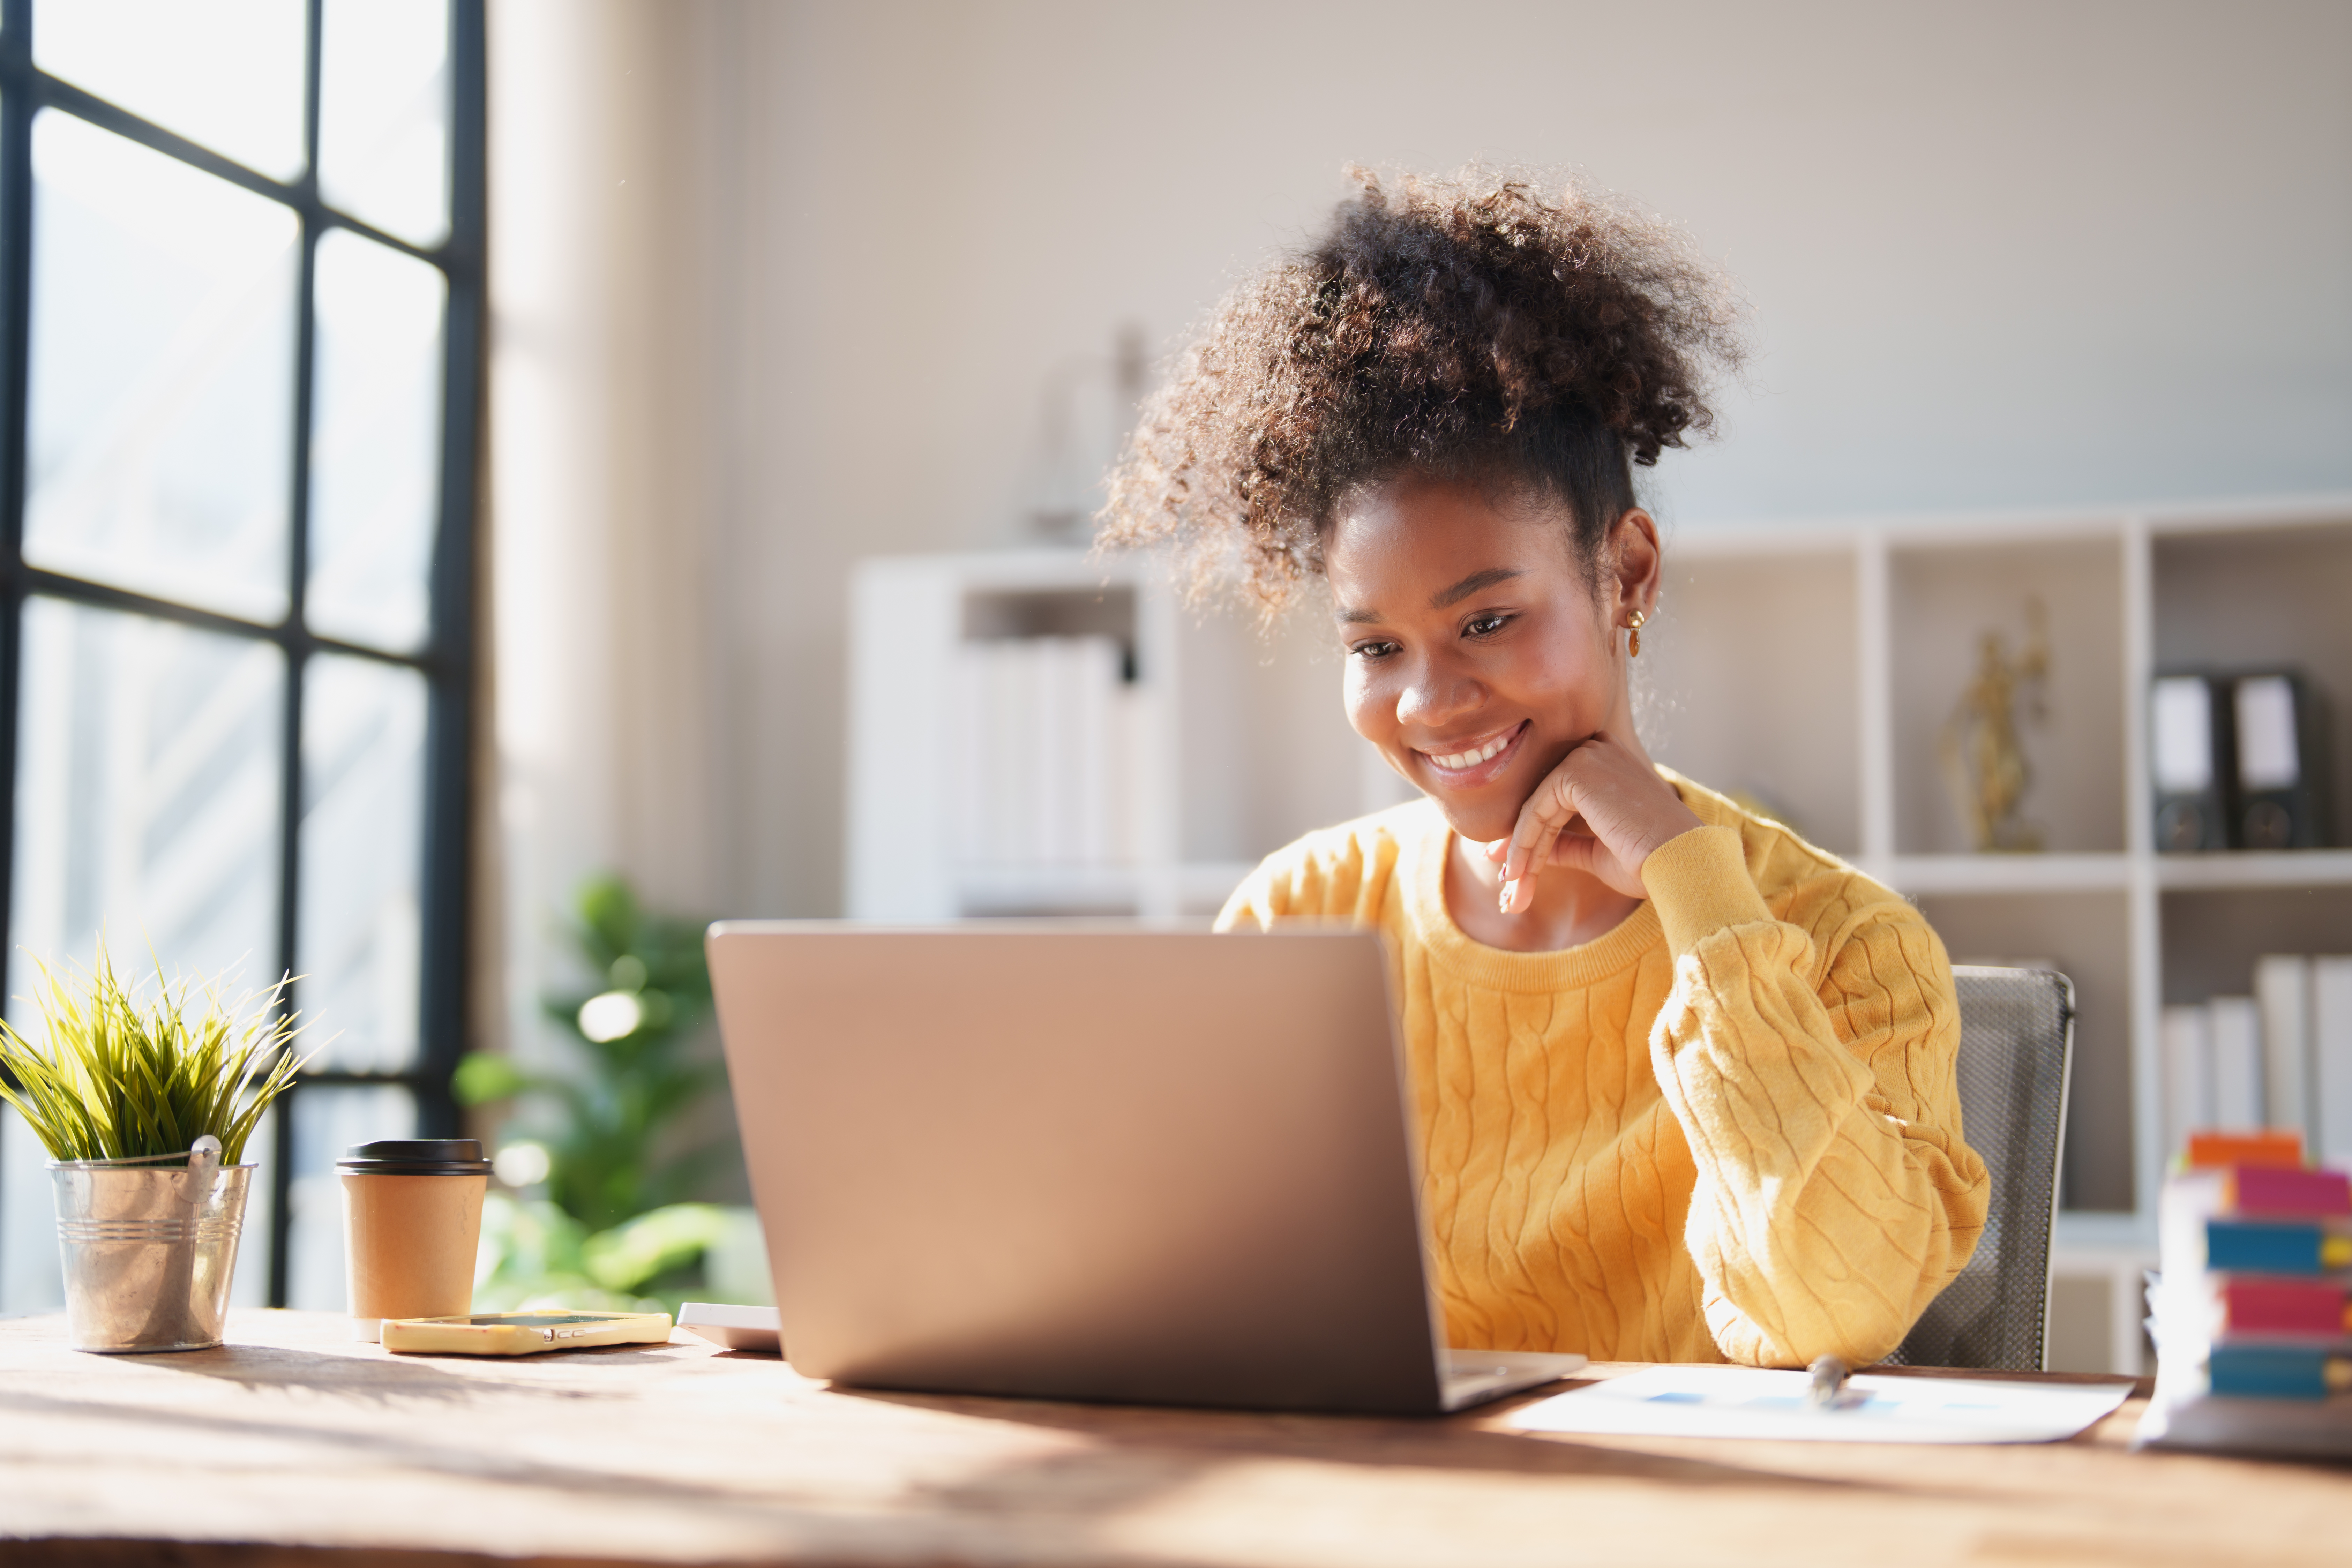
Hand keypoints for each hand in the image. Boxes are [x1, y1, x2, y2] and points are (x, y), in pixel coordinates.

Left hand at [1487, 736, 1703, 912]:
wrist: (1680, 864)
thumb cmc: (1650, 862)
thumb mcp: (1597, 852)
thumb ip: (1565, 843)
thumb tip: (1529, 850)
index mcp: (1611, 768)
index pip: (1559, 799)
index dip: (1533, 836)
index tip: (1513, 869)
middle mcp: (1600, 753)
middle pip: (1545, 801)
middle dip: (1522, 844)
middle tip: (1506, 881)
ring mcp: (1590, 756)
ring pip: (1537, 807)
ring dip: (1521, 849)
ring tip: (1513, 886)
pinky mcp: (1577, 770)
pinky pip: (1536, 809)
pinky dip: (1523, 842)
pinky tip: (1519, 872)